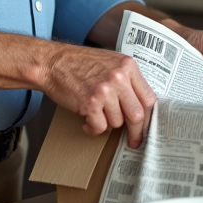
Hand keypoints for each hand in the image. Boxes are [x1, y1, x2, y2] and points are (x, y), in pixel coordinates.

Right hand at [41, 43, 157, 147]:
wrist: (53, 62)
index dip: (148, 117)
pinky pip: (99, 127)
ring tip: (96, 114)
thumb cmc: (79, 63)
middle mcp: (119, 77)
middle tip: (133, 140)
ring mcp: (104, 90)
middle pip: (137, 114)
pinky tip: (87, 122)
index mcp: (128, 66)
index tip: (145, 126)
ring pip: (117, 122)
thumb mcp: (111, 63)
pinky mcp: (90, 103)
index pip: (148, 97)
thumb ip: (127, 80)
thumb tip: (141, 105)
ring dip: (107, 124)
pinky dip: (93, 129)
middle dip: (135, 131)